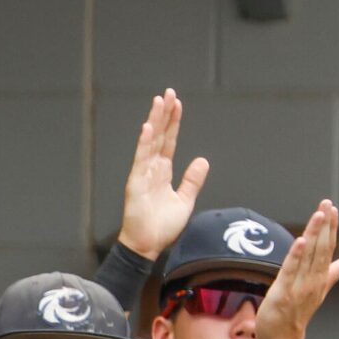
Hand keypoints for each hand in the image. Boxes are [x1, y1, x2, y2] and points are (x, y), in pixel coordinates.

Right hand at [118, 89, 206, 259]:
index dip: (173, 122)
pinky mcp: (136, 184)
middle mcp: (151, 169)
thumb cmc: (162, 227)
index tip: (177, 104)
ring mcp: (142, 174)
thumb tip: (202, 160)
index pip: (169, 141)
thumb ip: (192, 180)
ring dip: (154, 121)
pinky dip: (144, 144)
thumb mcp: (185, 200)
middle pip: (159, 135)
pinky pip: (141, 160)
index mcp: (163, 171)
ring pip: (150, 142)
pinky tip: (149, 128)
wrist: (148, 246)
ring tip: (159, 101)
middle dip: (164, 114)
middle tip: (168, 93)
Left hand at [254, 199, 338, 338]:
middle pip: (321, 248)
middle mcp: (313, 280)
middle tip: (327, 204)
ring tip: (319, 215)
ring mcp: (300, 286)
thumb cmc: (297, 314)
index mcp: (320, 278)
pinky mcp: (283, 292)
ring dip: (314, 234)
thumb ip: (331, 274)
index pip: (328, 248)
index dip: (330, 228)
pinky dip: (297, 255)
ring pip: (309, 255)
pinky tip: (301, 240)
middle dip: (324, 225)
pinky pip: (291, 270)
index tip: (332, 209)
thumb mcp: (317, 292)